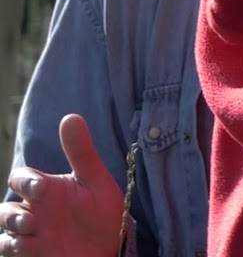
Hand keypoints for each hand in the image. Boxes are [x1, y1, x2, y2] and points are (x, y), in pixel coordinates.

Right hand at [0, 115, 125, 256]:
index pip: (21, 179)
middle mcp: (33, 211)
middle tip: (30, 218)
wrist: (114, 244)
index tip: (41, 187)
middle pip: (4, 210)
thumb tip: (70, 116)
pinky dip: (12, 248)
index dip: (25, 181)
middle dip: (12, 214)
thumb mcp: (95, 181)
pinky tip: (27, 248)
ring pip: (3, 232)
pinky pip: (9, 251)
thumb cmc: (102, 210)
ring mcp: (31, 235)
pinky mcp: (33, 254)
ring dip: (10, 232)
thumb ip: (81, 152)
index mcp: (46, 190)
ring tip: (29, 231)